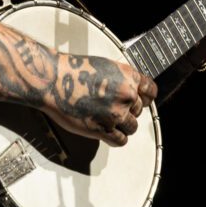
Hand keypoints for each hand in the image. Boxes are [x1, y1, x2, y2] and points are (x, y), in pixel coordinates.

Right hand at [41, 53, 157, 147]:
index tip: (140, 101)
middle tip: (113, 110)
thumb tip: (127, 89)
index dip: (144, 98)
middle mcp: (126, 95)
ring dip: (122, 126)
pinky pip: (120, 140)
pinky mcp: (104, 129)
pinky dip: (116, 139)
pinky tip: (107, 134)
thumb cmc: (72, 70)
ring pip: (132, 128)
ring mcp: (116, 113)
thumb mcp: (105, 65)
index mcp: (128, 77)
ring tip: (108, 122)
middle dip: (127, 111)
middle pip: (138, 111)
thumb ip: (120, 78)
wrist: (54, 80)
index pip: (151, 91)